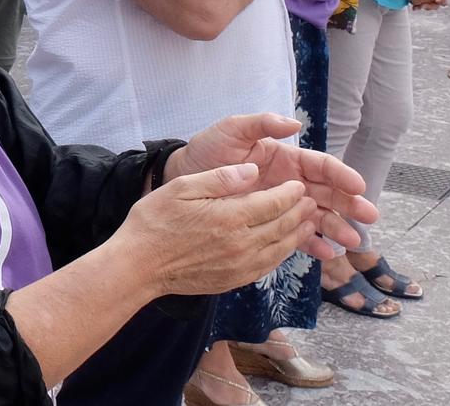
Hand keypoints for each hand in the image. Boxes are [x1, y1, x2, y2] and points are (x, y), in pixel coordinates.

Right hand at [112, 164, 342, 299]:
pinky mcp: (235, 280)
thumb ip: (221, 178)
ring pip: (281, 248)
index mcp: (230, 217)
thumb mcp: (182, 188)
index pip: (274, 202)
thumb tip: (253, 170)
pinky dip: (282, 252)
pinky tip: (284, 245)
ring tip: (307, 222)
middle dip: (300, 211)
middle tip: (310, 201)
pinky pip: (269, 265)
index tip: (298, 185)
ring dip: (298, 233)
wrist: (139, 266)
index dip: (290, 193)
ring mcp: (241, 265)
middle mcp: (242, 244)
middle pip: (283, 225)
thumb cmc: (155, 221)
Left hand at [165, 114, 374, 256]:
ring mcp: (281, 204)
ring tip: (353, 242)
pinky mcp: (270, 222)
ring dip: (336, 227)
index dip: (341, 175)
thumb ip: (261, 124)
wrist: (182, 178)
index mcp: (285, 158)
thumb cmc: (209, 151)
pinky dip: (312, 244)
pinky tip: (326, 254)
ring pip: (317, 216)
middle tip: (368, 217)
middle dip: (349, 204)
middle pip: (327, 193)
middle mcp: (289, 181)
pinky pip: (295, 235)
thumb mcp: (231, 131)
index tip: (358, 186)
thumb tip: (294, 124)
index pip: (320, 166)